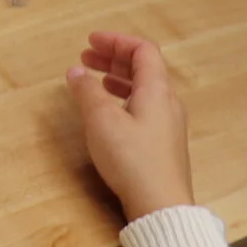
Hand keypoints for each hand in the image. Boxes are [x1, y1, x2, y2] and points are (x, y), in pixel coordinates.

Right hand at [68, 31, 194, 222]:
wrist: (160, 204)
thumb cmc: (131, 158)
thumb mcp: (101, 121)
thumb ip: (87, 92)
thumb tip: (77, 71)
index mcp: (157, 90)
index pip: (143, 50)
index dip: (117, 41)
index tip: (90, 42)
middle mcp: (167, 101)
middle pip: (145, 67)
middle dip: (114, 58)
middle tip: (85, 57)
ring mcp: (168, 122)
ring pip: (144, 87)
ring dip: (117, 78)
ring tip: (92, 80)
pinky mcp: (164, 141)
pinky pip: (144, 105)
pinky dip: (123, 97)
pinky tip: (108, 110)